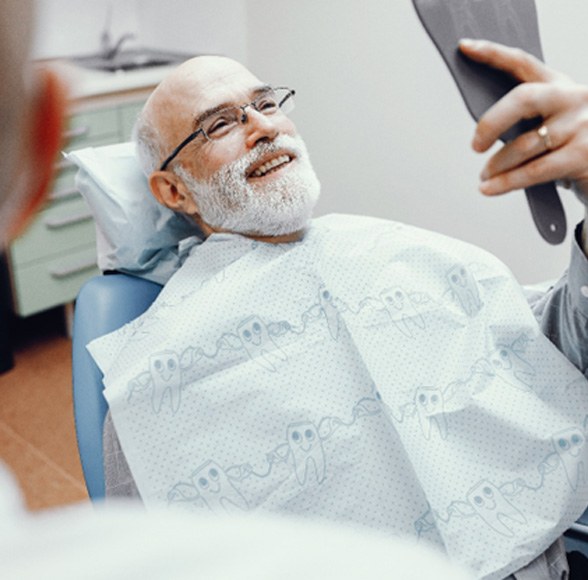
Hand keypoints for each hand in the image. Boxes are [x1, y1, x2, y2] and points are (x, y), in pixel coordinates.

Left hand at [459, 39, 587, 204]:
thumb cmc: (575, 148)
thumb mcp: (555, 124)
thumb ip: (529, 120)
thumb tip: (484, 133)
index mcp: (562, 86)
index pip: (523, 62)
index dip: (492, 54)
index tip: (465, 47)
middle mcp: (574, 98)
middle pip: (522, 99)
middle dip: (491, 123)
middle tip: (475, 145)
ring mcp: (581, 125)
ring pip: (524, 145)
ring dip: (497, 165)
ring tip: (485, 176)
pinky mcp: (581, 155)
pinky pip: (532, 171)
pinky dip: (506, 183)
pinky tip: (489, 189)